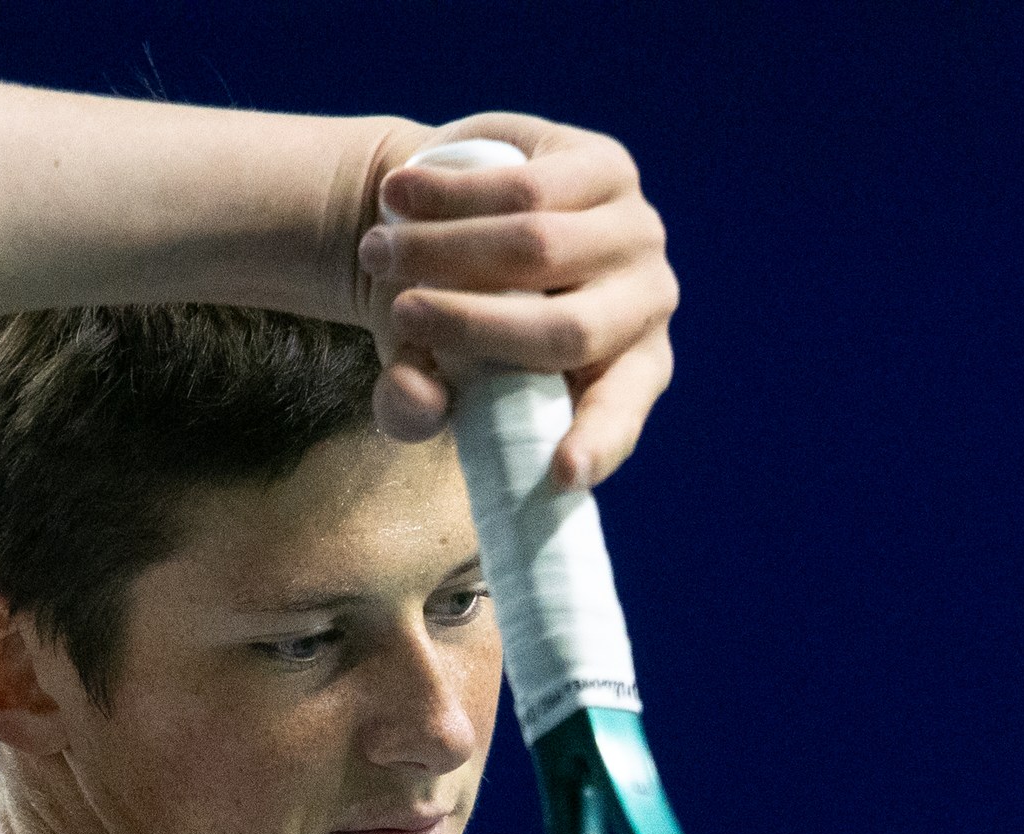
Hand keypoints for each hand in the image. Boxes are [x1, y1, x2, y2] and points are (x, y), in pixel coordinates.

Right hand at [354, 117, 677, 488]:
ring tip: (375, 253)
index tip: (561, 474)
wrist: (461, 220)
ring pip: (537, 247)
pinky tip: (397, 197)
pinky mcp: (608, 168)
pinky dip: (450, 196)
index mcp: (627, 378)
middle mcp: (648, 305)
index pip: (620, 416)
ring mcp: (637, 232)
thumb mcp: (427, 374)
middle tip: (398, 315)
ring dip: (442, 251)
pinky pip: (524, 186)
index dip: (595, 444)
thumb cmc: (451, 323)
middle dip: (469, 325)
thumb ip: (414, 406)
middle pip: (565, 331)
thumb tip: (422, 403)